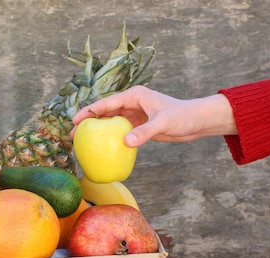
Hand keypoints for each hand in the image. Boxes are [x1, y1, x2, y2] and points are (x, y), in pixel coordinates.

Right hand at [71, 86, 237, 146]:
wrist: (197, 122)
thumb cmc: (182, 117)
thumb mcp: (162, 123)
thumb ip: (144, 132)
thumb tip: (125, 143)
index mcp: (134, 95)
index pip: (106, 103)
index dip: (89, 112)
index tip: (75, 121)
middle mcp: (132, 103)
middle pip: (104, 112)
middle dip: (88, 122)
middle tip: (72, 135)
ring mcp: (135, 114)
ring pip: (110, 122)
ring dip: (97, 131)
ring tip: (82, 142)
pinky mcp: (139, 126)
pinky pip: (120, 132)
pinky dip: (110, 138)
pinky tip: (101, 148)